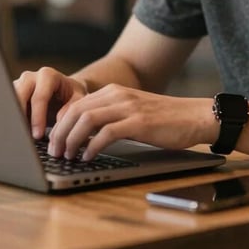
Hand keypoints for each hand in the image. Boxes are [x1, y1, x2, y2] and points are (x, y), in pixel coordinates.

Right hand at [13, 67, 87, 139]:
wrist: (64, 91)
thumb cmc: (72, 95)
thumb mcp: (78, 98)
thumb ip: (71, 107)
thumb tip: (59, 120)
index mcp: (47, 75)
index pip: (39, 97)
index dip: (37, 118)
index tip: (37, 135)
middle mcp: (31, 77)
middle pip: (18, 95)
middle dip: (20, 117)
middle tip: (24, 137)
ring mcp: (19, 84)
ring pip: (8, 100)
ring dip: (12, 118)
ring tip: (19, 136)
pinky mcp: (12, 94)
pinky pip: (6, 106)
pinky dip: (9, 119)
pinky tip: (15, 132)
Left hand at [48, 84, 214, 160]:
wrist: (194, 116)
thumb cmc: (165, 119)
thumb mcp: (132, 112)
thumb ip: (111, 116)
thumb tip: (84, 135)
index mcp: (114, 92)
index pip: (76, 104)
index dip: (60, 123)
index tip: (53, 141)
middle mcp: (118, 95)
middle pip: (76, 110)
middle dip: (60, 133)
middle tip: (54, 152)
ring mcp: (128, 107)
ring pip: (87, 120)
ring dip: (72, 139)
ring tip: (67, 156)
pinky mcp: (139, 122)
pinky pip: (107, 133)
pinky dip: (92, 146)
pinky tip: (88, 157)